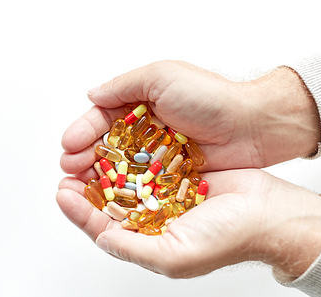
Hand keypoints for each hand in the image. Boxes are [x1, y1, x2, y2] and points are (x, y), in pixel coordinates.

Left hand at [56, 169, 320, 279]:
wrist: (268, 211)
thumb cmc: (228, 238)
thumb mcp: (175, 254)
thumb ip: (134, 248)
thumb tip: (102, 237)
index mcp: (151, 242)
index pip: (105, 228)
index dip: (82, 212)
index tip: (64, 192)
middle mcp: (156, 219)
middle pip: (112, 202)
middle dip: (89, 186)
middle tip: (69, 168)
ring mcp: (168, 194)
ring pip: (128, 179)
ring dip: (107, 167)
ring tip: (88, 152)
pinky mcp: (181, 173)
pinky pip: (150, 161)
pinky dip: (134, 154)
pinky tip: (120, 143)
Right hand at [61, 60, 320, 179]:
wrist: (251, 126)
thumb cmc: (209, 98)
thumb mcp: (162, 77)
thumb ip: (124, 87)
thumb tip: (91, 95)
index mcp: (141, 104)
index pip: (103, 118)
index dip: (83, 132)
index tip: (69, 146)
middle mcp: (147, 130)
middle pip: (107, 146)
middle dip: (85, 156)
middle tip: (70, 169)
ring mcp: (159, 155)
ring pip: (121, 167)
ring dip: (99, 176)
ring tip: (81, 185)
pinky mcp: (172, 176)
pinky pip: (142, 184)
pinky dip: (125, 190)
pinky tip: (110, 196)